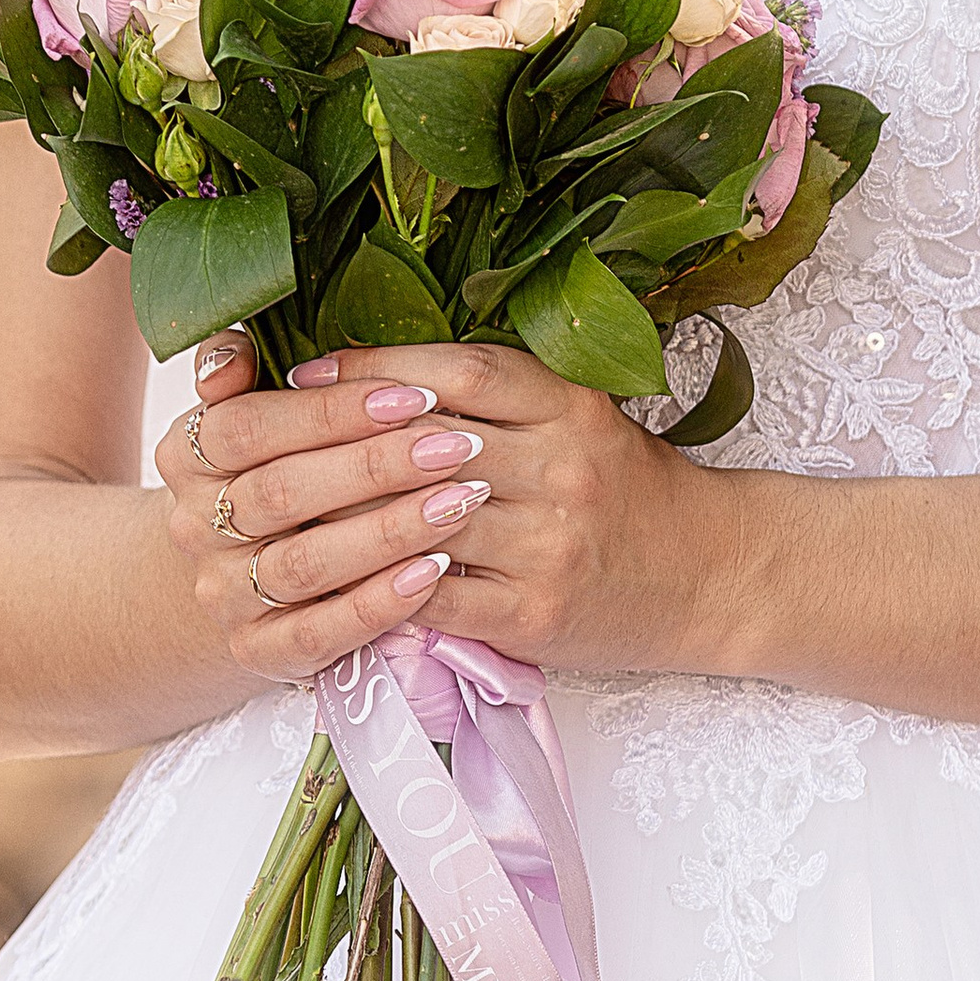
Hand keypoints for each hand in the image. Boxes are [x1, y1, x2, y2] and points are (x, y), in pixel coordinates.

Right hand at [156, 331, 500, 686]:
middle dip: (376, 466)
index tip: (414, 396)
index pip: (250, 426)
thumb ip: (241, 363)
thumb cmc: (272, 464)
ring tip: (460, 502)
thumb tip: (235, 353)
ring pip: (304, 564)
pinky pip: (318, 635)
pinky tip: (435, 572)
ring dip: (389, 531)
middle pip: (282, 492)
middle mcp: (193, 527)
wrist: (238, 566)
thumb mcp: (252, 407)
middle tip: (456, 447)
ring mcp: (222, 595)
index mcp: (186, 455)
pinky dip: (378, 604)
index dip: (333, 411)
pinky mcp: (257, 650)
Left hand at [162, 333, 715, 684]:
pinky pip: (438, 598)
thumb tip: (386, 378)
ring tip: (282, 508)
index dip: (375, 366)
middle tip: (266, 437)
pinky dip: (381, 587)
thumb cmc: (634, 490)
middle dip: (338, 441)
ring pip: (421, 522)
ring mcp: (550, 544)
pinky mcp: (538, 613)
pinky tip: (333, 577)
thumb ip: (502, 396)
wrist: (713, 574)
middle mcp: (563, 468)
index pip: (456, 372)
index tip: (308, 369)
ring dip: (345, 516)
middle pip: (426, 444)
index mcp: (570, 406)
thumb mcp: (583, 418)